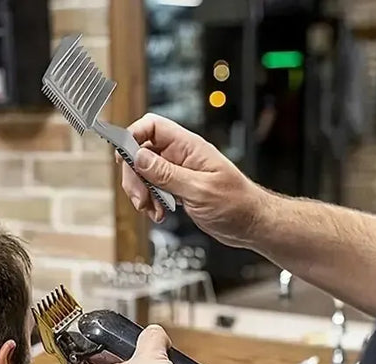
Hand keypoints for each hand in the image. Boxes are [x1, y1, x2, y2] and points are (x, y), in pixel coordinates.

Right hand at [119, 113, 266, 246]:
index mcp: (189, 147)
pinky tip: (160, 214)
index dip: (133, 136)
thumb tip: (139, 157)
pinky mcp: (179, 189)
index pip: (152, 126)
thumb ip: (167, 174)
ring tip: (152, 211)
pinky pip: (154, 189)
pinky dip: (151, 203)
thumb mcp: (199, 190)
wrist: (252, 224)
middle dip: (135, 176)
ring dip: (142, 193)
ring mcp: (179, 172)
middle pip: (142, 153)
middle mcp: (181, 156)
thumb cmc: (237, 205)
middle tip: (139, 199)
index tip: (123, 158)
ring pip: (145, 174)